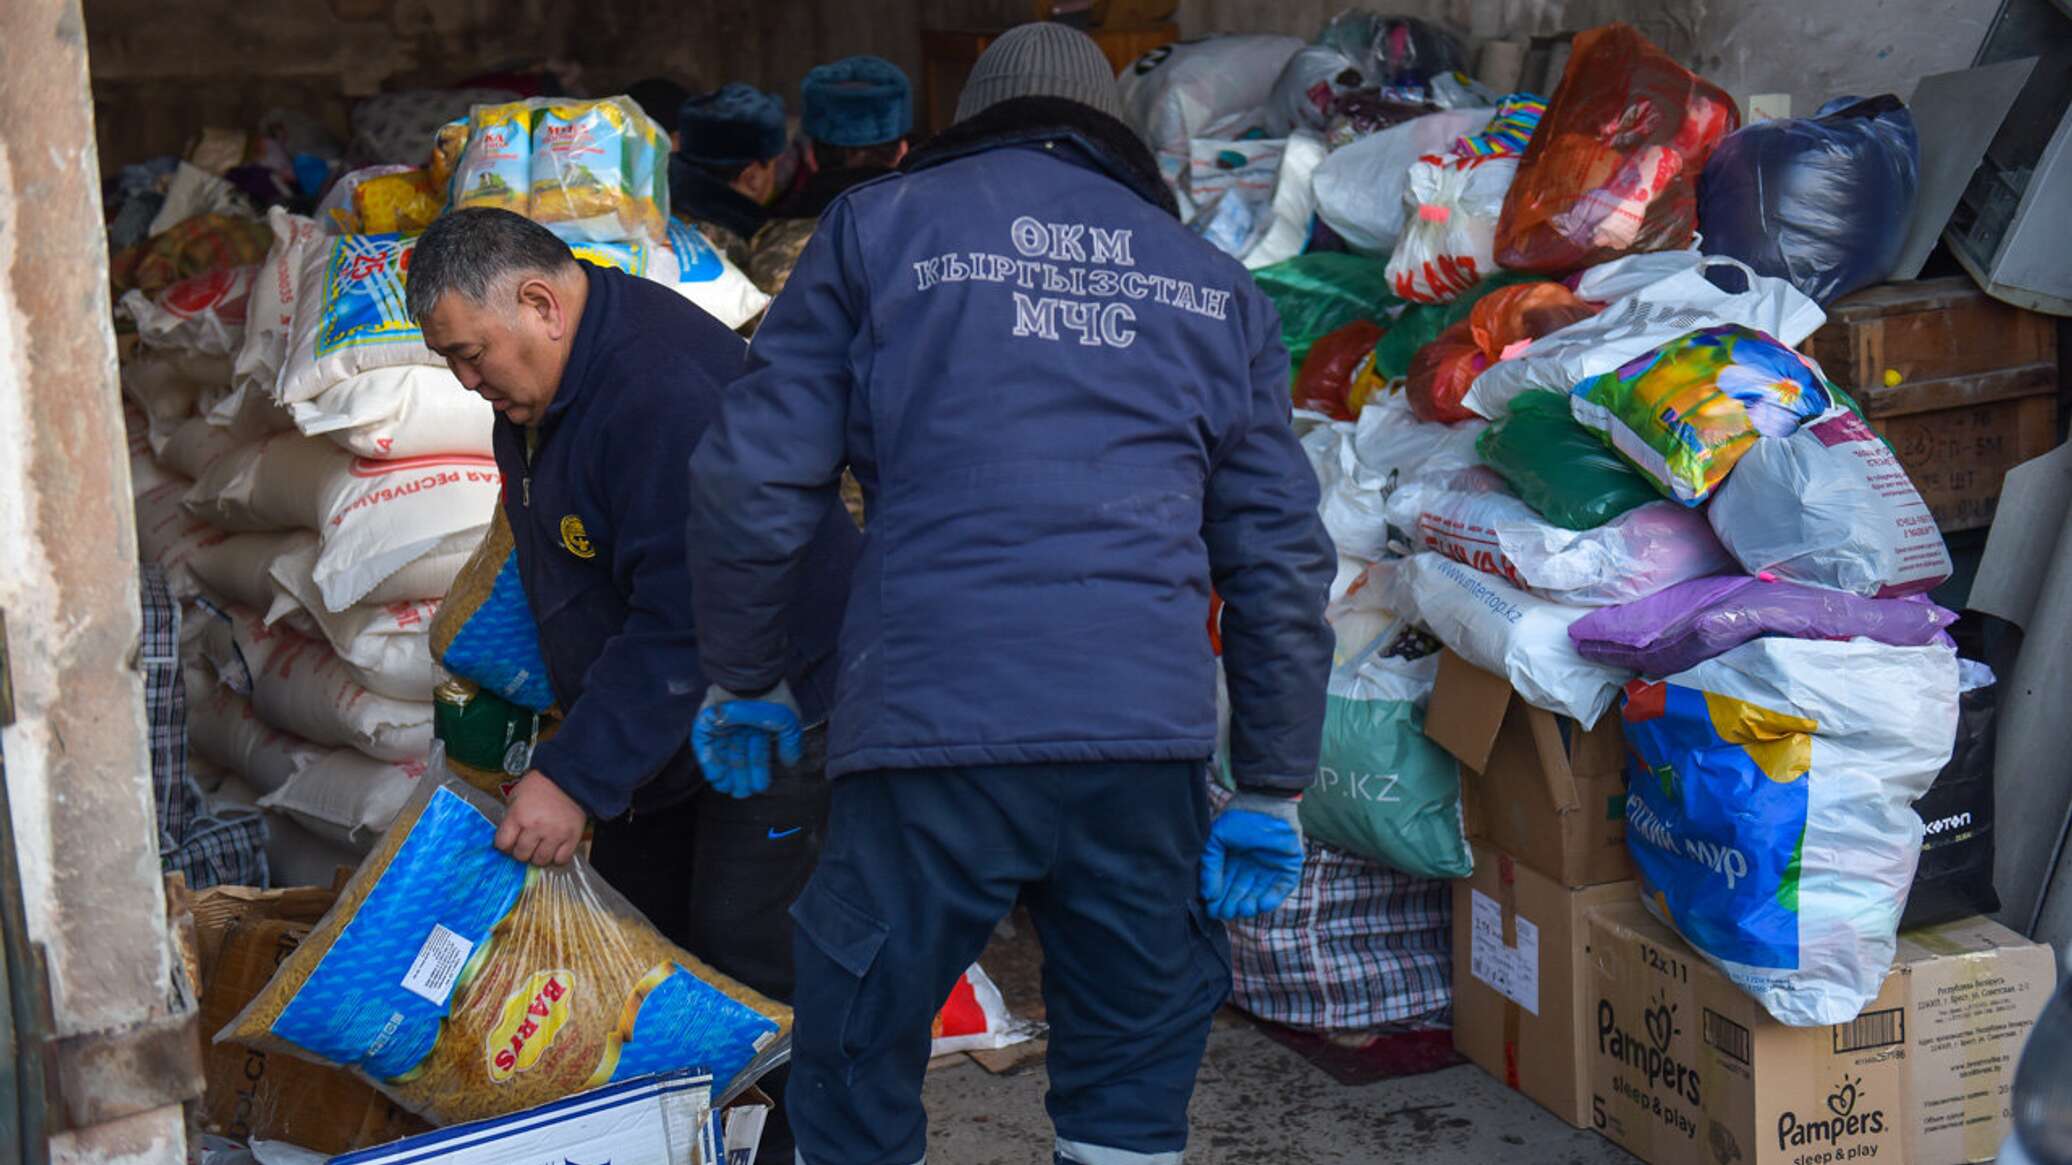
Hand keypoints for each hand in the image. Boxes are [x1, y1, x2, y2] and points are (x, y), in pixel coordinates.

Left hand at [495, 770, 586, 866]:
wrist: (567, 777)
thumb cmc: (539, 786)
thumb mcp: (515, 796)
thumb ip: (510, 818)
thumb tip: (507, 837)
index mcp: (518, 816)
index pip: (503, 844)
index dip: (504, 845)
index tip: (508, 842)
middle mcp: (536, 827)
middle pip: (521, 855)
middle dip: (521, 851)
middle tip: (525, 844)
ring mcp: (555, 834)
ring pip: (540, 860)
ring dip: (538, 856)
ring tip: (540, 847)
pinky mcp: (572, 837)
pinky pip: (561, 859)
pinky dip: (556, 857)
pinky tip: (554, 849)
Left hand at [692, 681, 803, 798]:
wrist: (751, 682)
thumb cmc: (772, 699)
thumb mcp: (789, 723)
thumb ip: (789, 744)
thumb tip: (790, 763)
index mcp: (758, 724)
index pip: (757, 751)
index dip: (758, 770)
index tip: (759, 787)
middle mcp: (740, 725)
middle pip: (739, 755)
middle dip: (741, 775)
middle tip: (743, 793)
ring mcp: (722, 723)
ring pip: (721, 753)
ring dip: (725, 772)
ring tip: (728, 789)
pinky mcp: (706, 722)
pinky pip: (705, 746)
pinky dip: (709, 762)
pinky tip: (716, 777)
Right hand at [1200, 792, 1304, 919]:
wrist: (1267, 801)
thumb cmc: (1239, 817)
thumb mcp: (1217, 839)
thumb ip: (1210, 866)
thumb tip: (1207, 894)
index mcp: (1235, 861)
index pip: (1226, 886)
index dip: (1219, 899)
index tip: (1211, 909)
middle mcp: (1252, 868)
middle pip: (1242, 893)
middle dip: (1233, 904)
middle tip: (1225, 912)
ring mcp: (1271, 869)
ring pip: (1260, 895)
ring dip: (1251, 905)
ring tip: (1242, 909)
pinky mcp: (1288, 869)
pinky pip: (1281, 889)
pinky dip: (1272, 898)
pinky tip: (1260, 904)